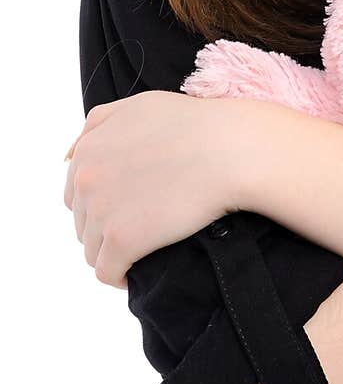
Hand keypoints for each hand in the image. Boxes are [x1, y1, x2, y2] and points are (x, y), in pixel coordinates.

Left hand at [63, 91, 251, 288]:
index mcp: (89, 148)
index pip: (77, 191)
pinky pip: (107, 271)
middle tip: (141, 227)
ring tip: (141, 252)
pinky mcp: (123, 240)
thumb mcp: (137, 106)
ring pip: (92, 248)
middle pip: (83, 220)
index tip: (128, 208)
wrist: (229, 150)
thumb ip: (100, 123)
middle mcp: (86, 178)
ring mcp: (101, 211)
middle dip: (105, 227)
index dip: (102, 202)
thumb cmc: (195, 125)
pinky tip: (135, 274)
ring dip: (111, 253)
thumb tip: (70, 155)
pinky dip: (118, 276)